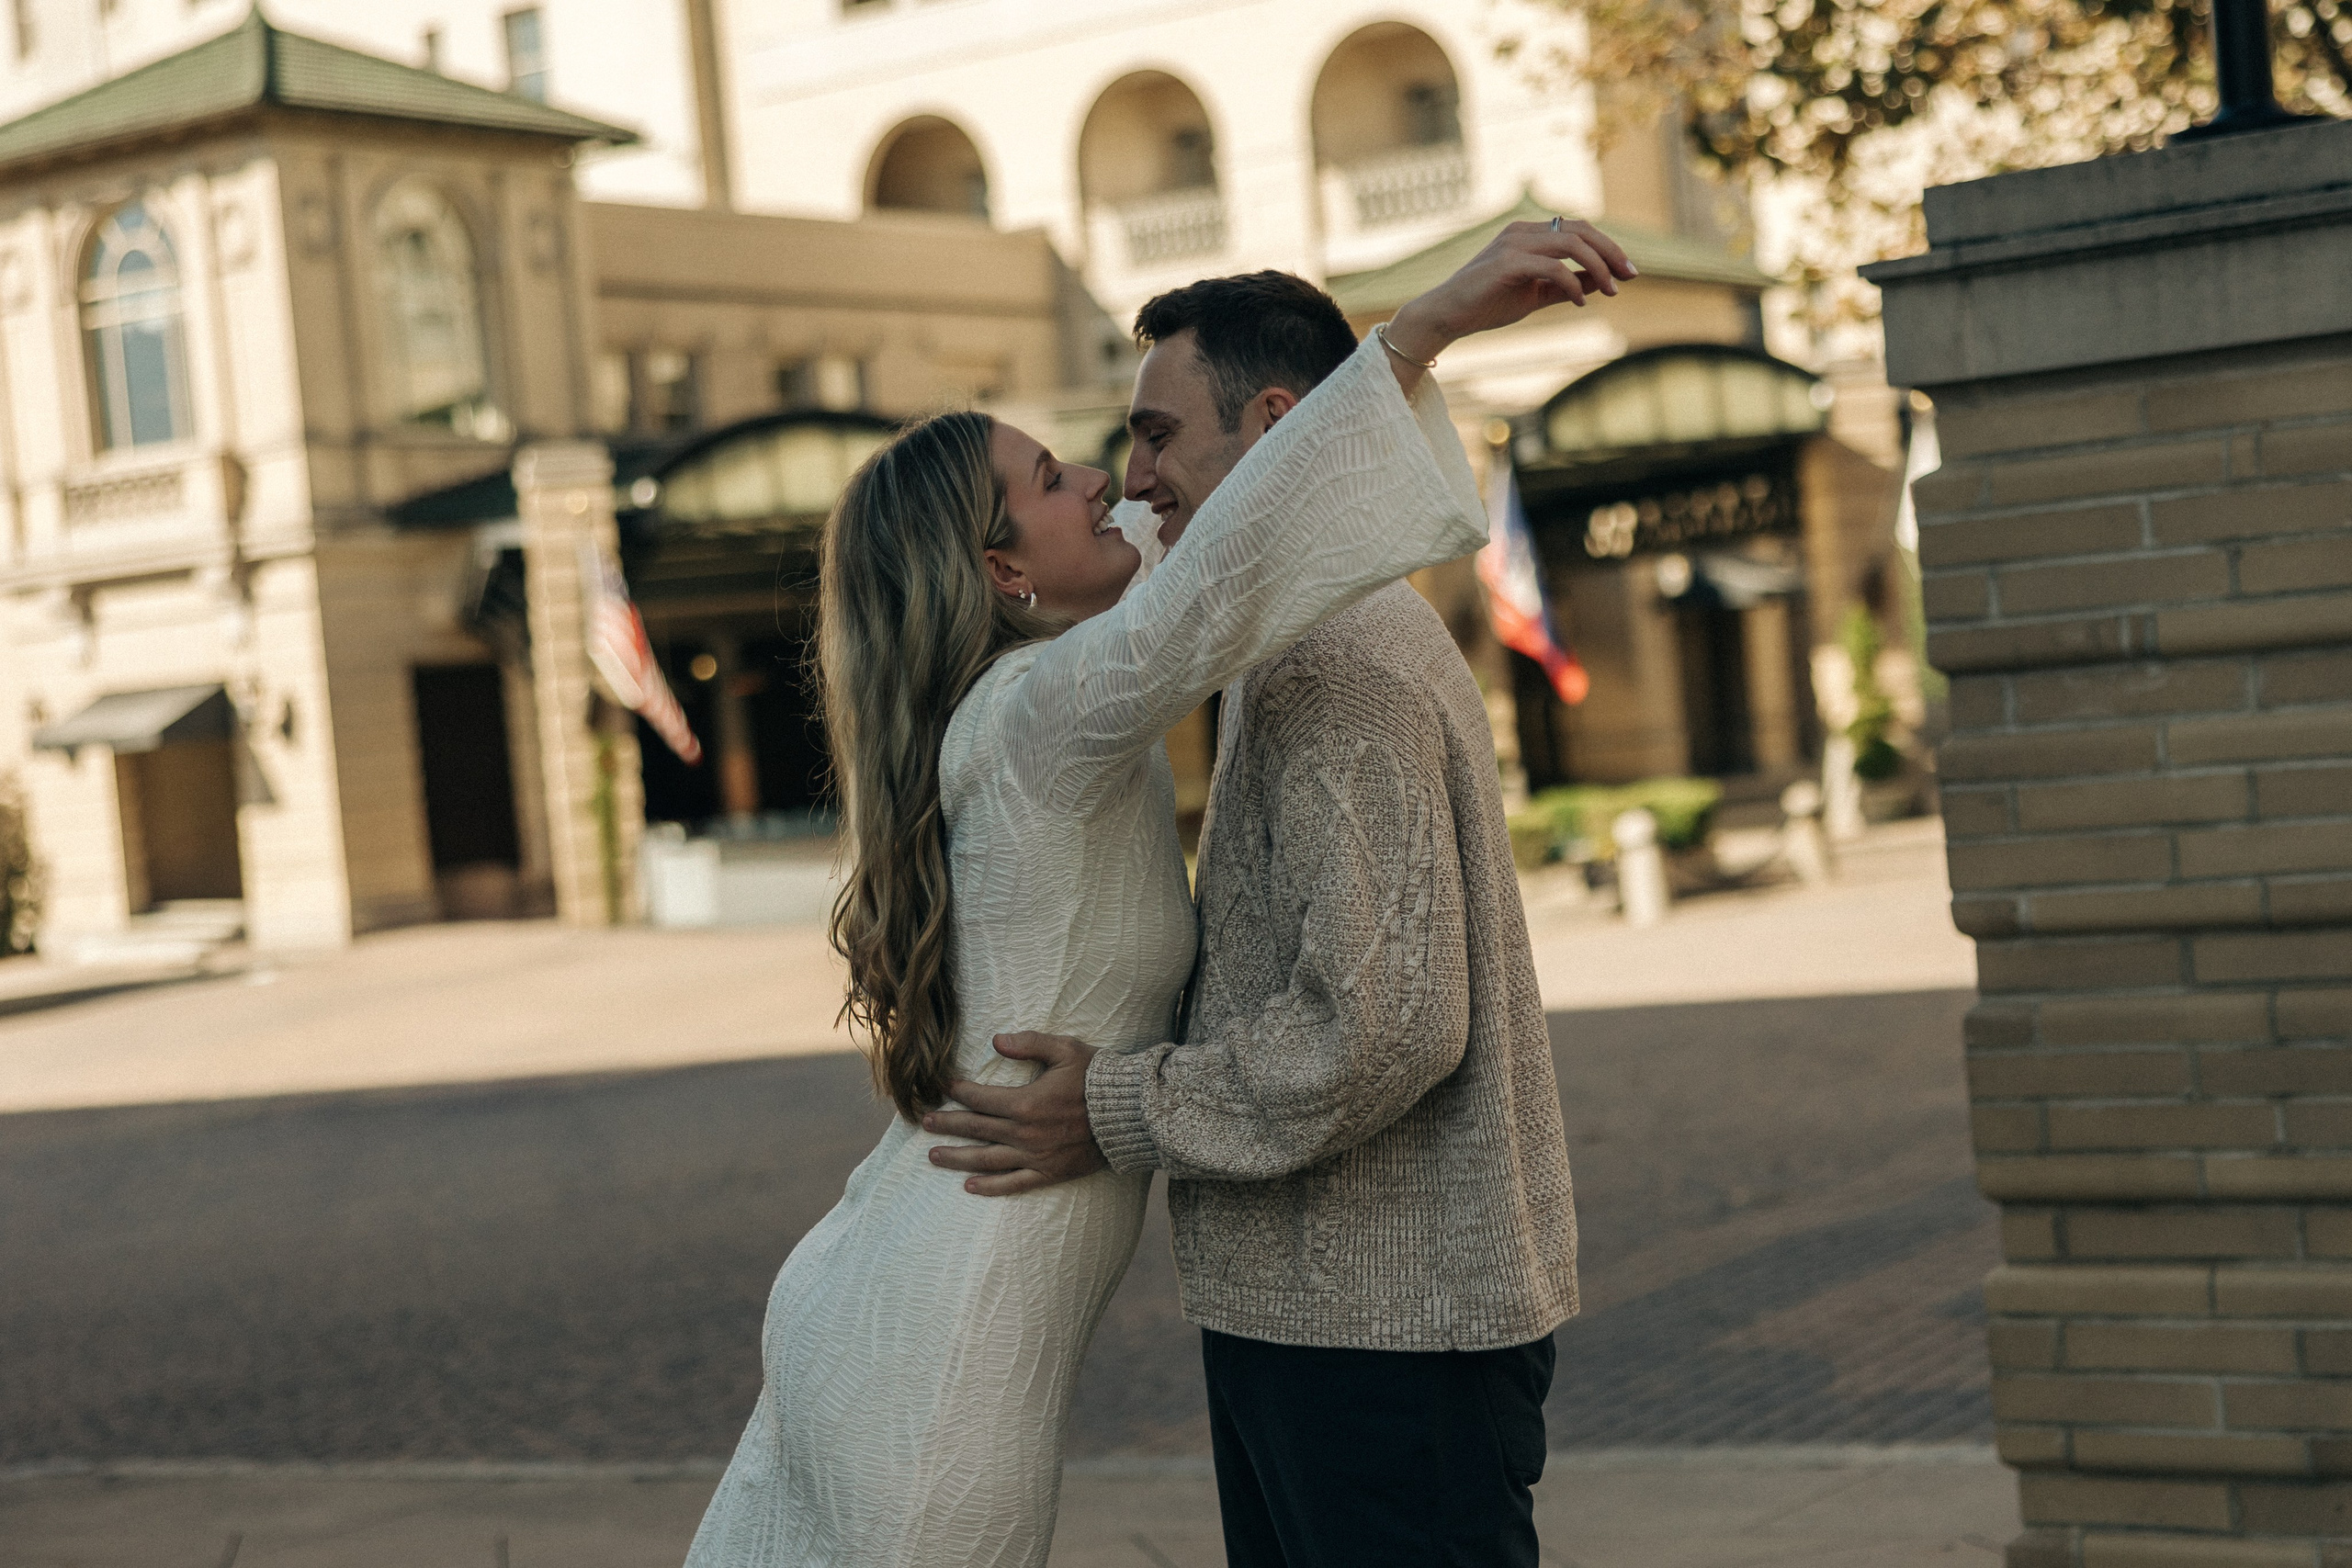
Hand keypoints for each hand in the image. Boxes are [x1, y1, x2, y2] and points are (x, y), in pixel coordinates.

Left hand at [922, 1032, 1105, 1196]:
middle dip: (947, 1124)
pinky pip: (1014, 1184)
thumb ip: (1029, 1042)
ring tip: (934, 1156)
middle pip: (976, 1129)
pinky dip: (990, 1187)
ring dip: (957, 1158)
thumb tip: (995, 1040)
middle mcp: (1025, 1133)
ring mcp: (1036, 1156)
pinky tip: (970, 1187)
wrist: (1130, 1114)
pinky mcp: (1049, 1173)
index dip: (957, 1090)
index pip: (980, 1098)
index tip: (940, 1086)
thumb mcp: (1065, 1049)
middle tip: (923, 1122)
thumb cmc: (1097, 1078)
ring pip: (987, 1160)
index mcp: (1026, 1102)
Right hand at [1384, 218, 1636, 371]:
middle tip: (1631, 276)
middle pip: (1581, 230)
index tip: (1628, 272)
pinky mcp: (1506, 263)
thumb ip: (1566, 285)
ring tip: (1612, 290)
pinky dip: (1572, 283)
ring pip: (1571, 244)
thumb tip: (1601, 282)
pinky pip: (1552, 267)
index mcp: (1529, 234)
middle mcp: (1522, 231)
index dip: (1608, 247)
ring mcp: (1513, 244)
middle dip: (1611, 252)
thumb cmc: (1487, 304)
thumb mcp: (1536, 295)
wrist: (1447, 315)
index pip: (1579, 229)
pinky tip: (1581, 302)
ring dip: (1598, 266)